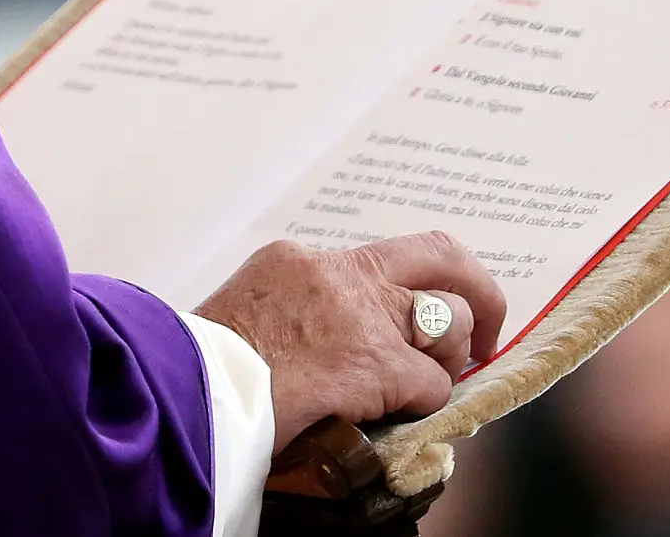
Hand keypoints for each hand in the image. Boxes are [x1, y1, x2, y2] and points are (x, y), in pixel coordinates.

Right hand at [195, 231, 506, 453]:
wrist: (182, 396)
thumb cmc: (200, 368)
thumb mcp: (248, 313)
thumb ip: (300, 310)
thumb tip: (332, 337)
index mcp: (303, 261)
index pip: (383, 257)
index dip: (420, 280)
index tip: (431, 302)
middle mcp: (339, 275)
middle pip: (440, 255)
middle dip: (478, 288)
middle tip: (487, 325)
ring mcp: (362, 315)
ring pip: (448, 321)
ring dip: (445, 358)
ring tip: (422, 381)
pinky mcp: (375, 362)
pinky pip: (431, 383)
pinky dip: (422, 402)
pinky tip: (390, 414)